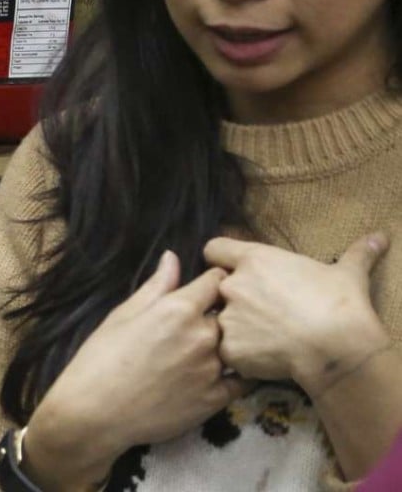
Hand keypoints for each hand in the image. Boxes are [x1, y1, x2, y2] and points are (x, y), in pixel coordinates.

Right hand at [23, 251, 248, 490]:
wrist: (96, 412)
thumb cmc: (102, 358)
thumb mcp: (124, 315)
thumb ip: (156, 286)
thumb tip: (172, 257)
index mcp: (180, 308)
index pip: (216, 280)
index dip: (213, 280)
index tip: (208, 287)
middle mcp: (204, 335)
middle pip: (229, 313)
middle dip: (220, 313)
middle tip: (202, 322)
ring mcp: (213, 369)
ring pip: (235, 346)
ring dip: (227, 344)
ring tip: (206, 350)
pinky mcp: (216, 399)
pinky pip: (241, 381)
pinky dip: (235, 374)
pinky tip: (221, 374)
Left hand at [205, 233, 390, 396]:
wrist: (337, 349)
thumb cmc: (341, 304)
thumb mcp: (349, 274)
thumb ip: (357, 253)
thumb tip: (381, 236)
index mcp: (253, 259)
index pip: (214, 250)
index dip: (221, 260)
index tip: (234, 271)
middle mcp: (232, 284)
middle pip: (216, 289)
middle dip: (232, 299)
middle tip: (261, 313)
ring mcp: (228, 317)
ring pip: (220, 322)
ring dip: (236, 328)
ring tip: (265, 338)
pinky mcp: (230, 348)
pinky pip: (228, 352)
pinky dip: (241, 356)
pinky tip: (265, 359)